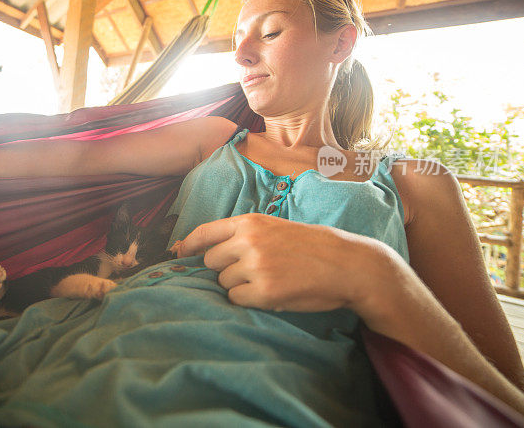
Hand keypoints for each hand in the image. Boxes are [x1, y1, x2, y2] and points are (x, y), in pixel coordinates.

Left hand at [174, 213, 396, 314]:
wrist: (346, 264)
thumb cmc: (310, 246)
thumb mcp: (274, 227)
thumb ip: (243, 234)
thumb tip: (205, 250)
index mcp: (250, 223)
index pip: (205, 232)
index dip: (187, 245)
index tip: (178, 253)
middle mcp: (248, 241)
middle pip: (210, 261)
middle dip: (223, 268)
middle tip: (250, 270)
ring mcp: (255, 266)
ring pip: (223, 282)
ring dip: (237, 285)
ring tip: (266, 280)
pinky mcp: (264, 291)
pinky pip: (236, 299)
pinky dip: (247, 300)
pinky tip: (269, 292)